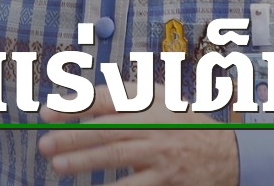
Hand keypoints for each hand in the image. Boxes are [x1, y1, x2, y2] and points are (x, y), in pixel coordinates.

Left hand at [38, 84, 239, 185]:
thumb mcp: (161, 100)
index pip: (107, 99)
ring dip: (84, 162)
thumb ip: (125, 97)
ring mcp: (159, 155)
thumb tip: (79, 98)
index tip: (48, 111)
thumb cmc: (183, 124)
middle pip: (107, 130)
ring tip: (57, 166)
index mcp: (149, 103)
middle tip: (45, 143)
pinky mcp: (165, 181)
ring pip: (116, 157)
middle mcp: (153, 127)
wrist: (227, 155)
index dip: (76, 104)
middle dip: (73, 136)